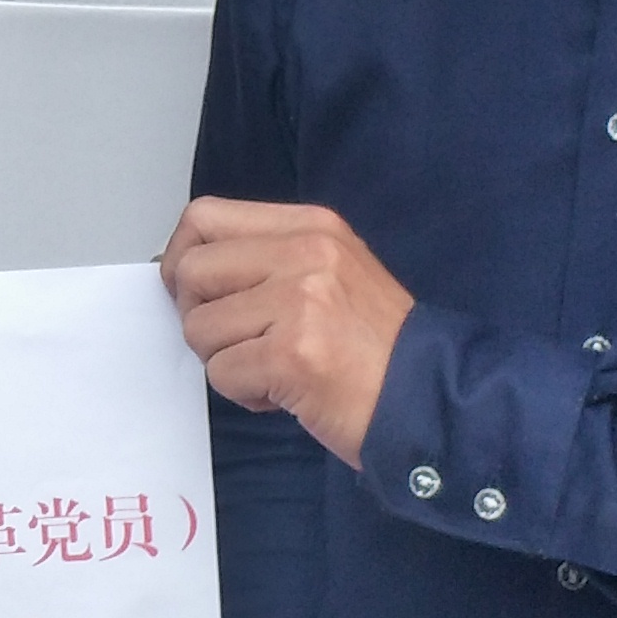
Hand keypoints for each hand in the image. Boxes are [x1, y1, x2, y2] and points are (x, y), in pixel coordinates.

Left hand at [162, 198, 413, 466]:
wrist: (433, 400)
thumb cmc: (376, 349)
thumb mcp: (331, 275)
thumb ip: (267, 261)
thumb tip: (187, 271)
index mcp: (311, 226)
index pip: (205, 217)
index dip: (184, 258)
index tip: (196, 294)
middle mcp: (305, 253)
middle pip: (192, 270)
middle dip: (198, 316)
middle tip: (238, 343)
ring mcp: (300, 301)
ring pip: (200, 327)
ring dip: (225, 361)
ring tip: (273, 371)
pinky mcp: (293, 354)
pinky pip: (222, 372)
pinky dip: (244, 394)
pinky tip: (285, 394)